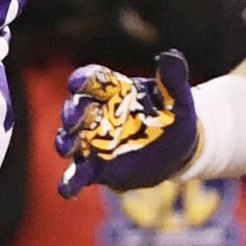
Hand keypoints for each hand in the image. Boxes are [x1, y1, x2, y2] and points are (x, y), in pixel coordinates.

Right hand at [57, 49, 199, 194]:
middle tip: (73, 118)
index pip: (94, 80)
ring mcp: (95, 142)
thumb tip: (171, 56)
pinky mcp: (97, 167)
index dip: (84, 79)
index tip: (78, 83)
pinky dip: (69, 182)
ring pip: (71, 139)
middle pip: (76, 109)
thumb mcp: (179, 98)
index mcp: (115, 91)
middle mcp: (99, 114)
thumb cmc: (175, 116)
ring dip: (65, 141)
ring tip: (66, 146)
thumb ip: (173, 78)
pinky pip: (78, 174)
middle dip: (72, 113)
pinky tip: (66, 189)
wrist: (180, 149)